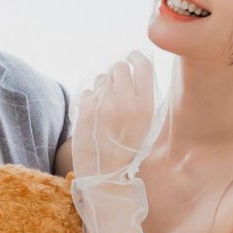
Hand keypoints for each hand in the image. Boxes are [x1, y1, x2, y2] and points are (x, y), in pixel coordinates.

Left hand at [70, 50, 163, 182]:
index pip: (143, 66)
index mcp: (145, 107)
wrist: (105, 177)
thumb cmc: (128, 151)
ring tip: (105, 107)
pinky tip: (95, 116)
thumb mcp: (146, 125)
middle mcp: (125, 103)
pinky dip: (90, 100)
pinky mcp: (85, 111)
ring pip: (101, 78)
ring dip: (103, 87)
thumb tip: (136, 67)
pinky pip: (87, 92)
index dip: (136, 56)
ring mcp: (103, 106)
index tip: (132, 56)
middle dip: (117, 73)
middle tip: (116, 86)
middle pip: (119, 67)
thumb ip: (143, 97)